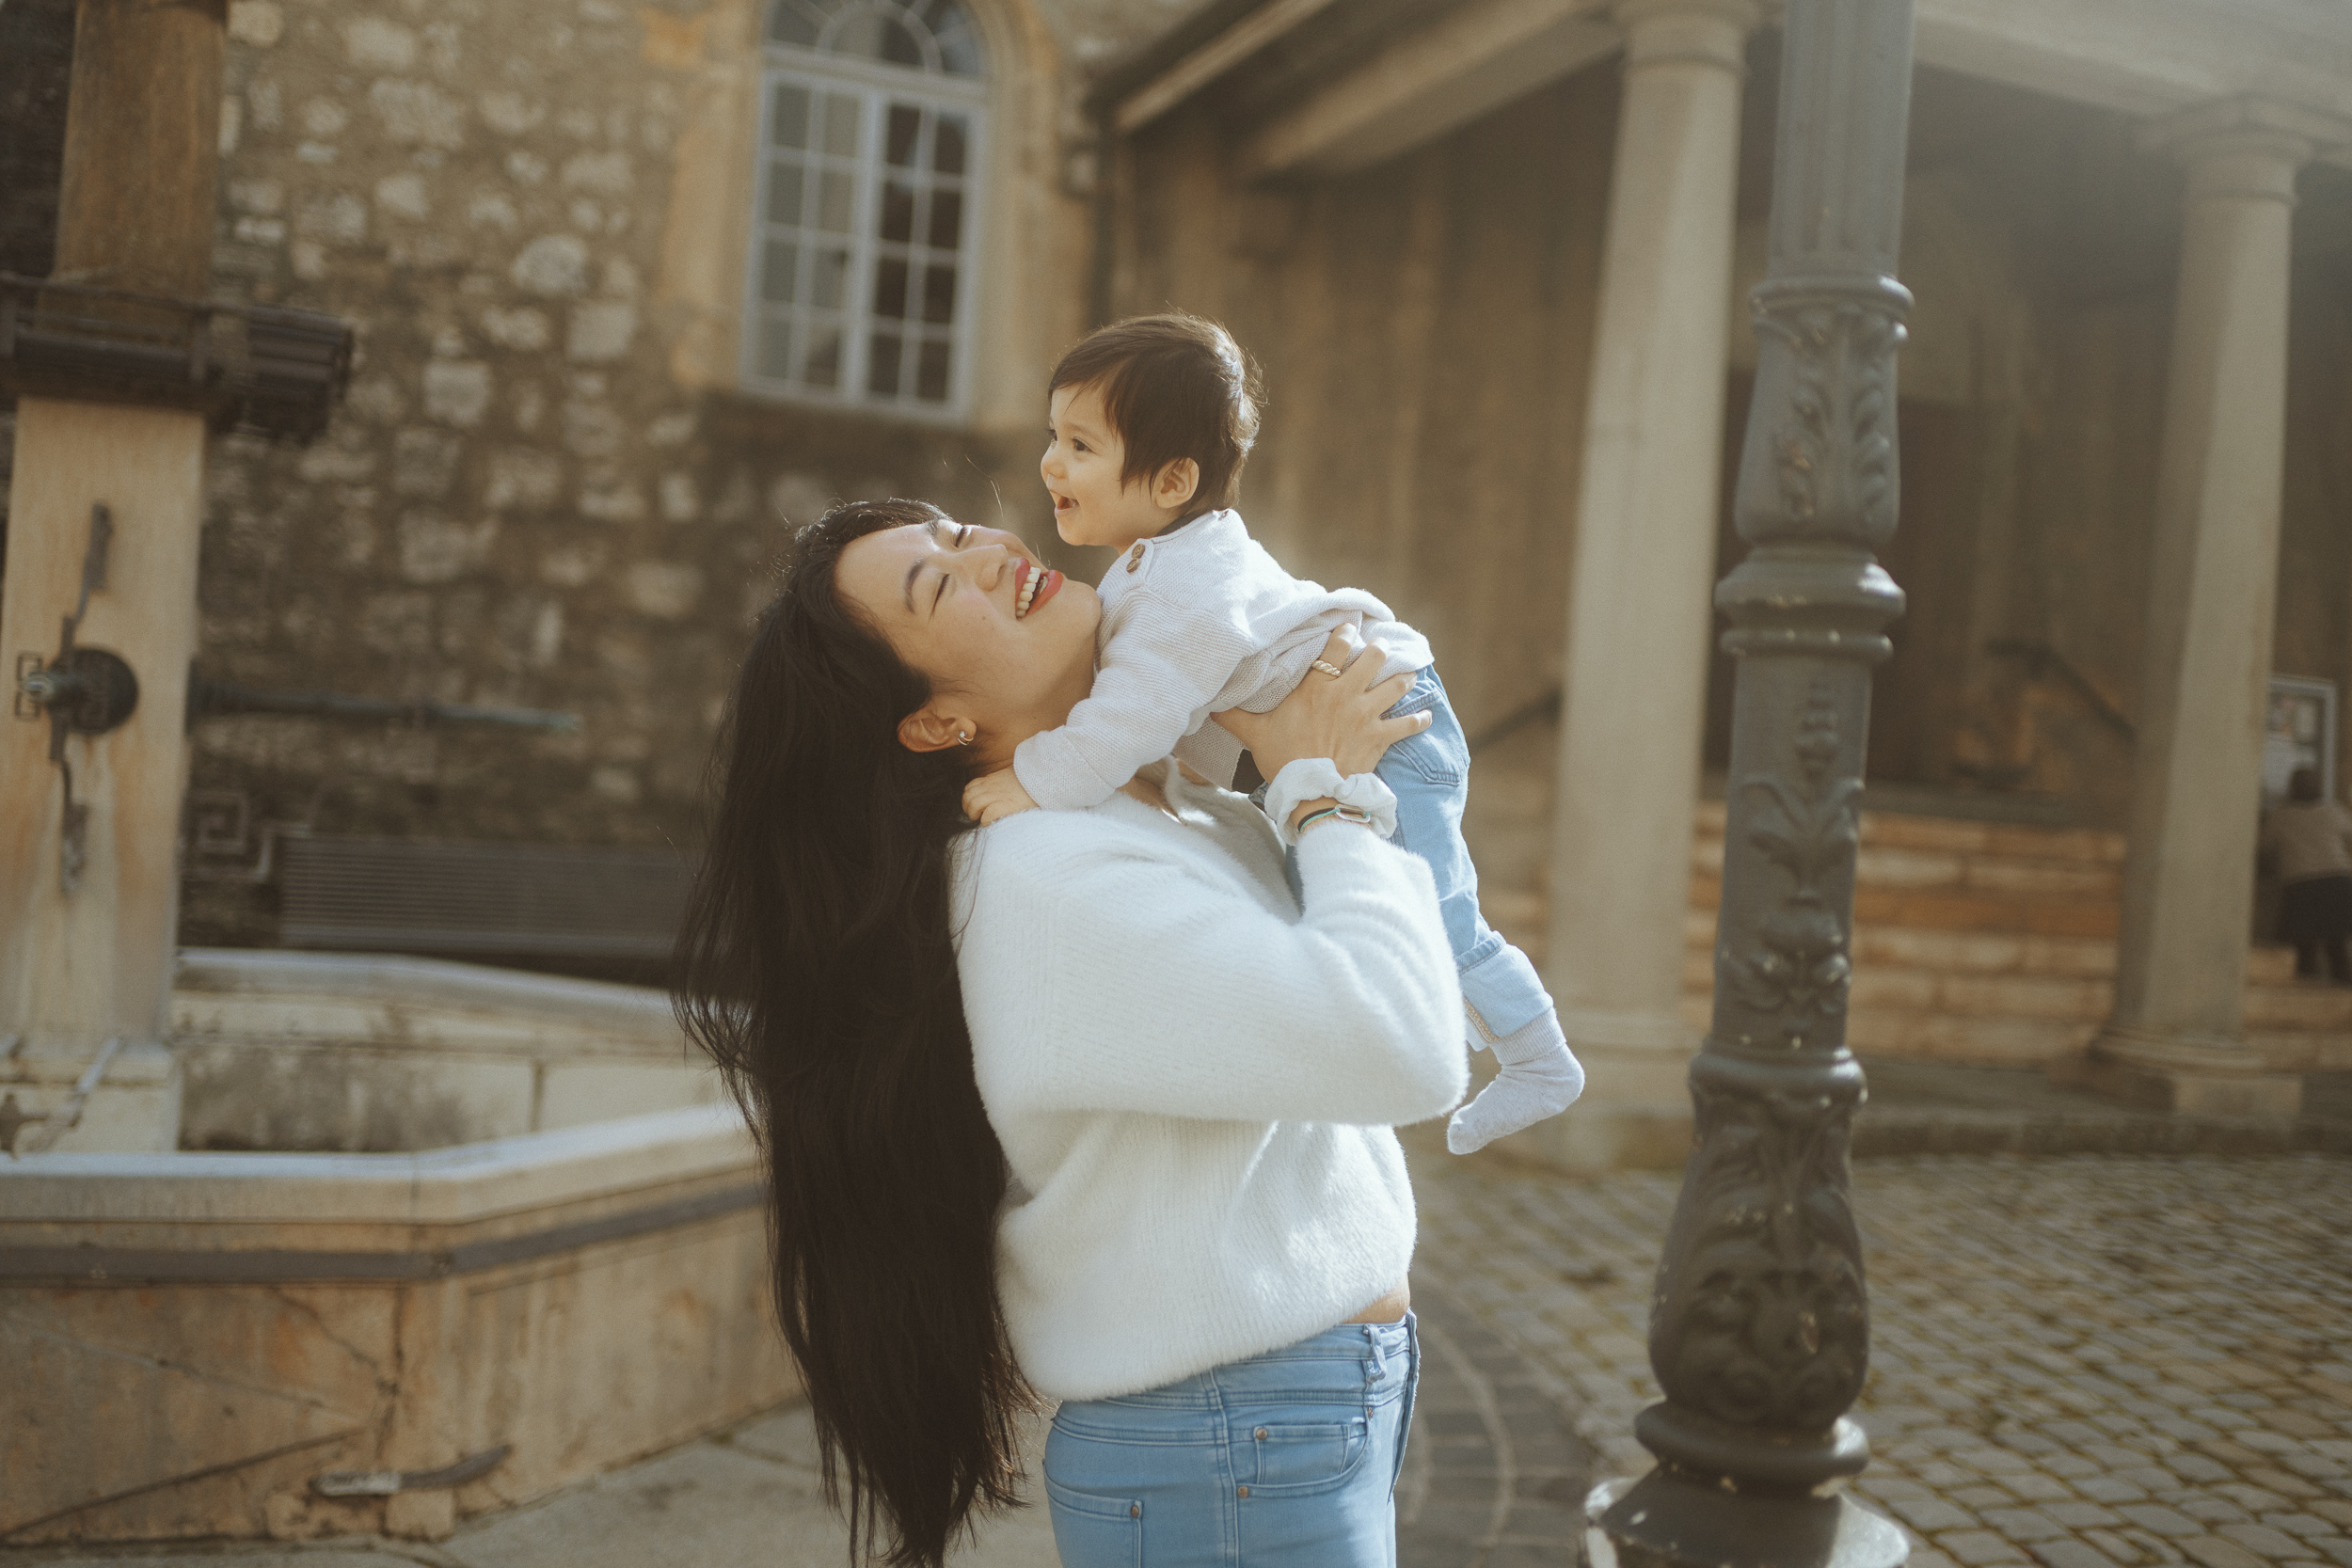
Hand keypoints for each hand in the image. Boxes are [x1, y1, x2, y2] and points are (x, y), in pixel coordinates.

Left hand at [963, 768, 1038, 825]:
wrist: (1046, 778)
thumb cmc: (1032, 780)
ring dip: (974, 814)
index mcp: (993, 779)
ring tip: (981, 818)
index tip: (974, 805)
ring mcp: (998, 795)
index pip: (970, 787)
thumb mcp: (1013, 775)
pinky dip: (985, 821)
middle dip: (967, 808)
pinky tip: (991, 822)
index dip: (968, 798)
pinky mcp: (1006, 805)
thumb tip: (1000, 787)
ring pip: (973, 804)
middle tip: (975, 815)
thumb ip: (1003, 780)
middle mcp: (992, 786)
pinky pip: (987, 815)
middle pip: (968, 796)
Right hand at [1215, 630, 1426, 791]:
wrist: (1312, 791)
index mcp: (1316, 687)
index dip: (1346, 633)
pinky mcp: (1380, 738)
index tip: (1350, 627)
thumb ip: (1232, 715)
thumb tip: (1205, 705)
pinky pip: (1407, 724)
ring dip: (1401, 678)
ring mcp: (1366, 715)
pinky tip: (1426, 715)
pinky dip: (1419, 720)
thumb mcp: (1253, 733)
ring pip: (1395, 685)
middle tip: (1380, 647)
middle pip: (1372, 658)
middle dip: (1378, 650)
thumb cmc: (1283, 759)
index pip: (1337, 647)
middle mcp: (1346, 694)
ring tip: (1406, 673)